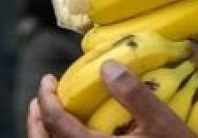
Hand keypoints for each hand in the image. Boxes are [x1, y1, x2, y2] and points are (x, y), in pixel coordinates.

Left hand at [27, 61, 194, 137]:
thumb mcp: (161, 122)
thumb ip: (133, 94)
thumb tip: (105, 66)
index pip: (56, 123)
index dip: (47, 99)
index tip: (48, 79)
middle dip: (36, 121)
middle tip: (38, 99)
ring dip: (45, 135)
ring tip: (47, 116)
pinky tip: (74, 134)